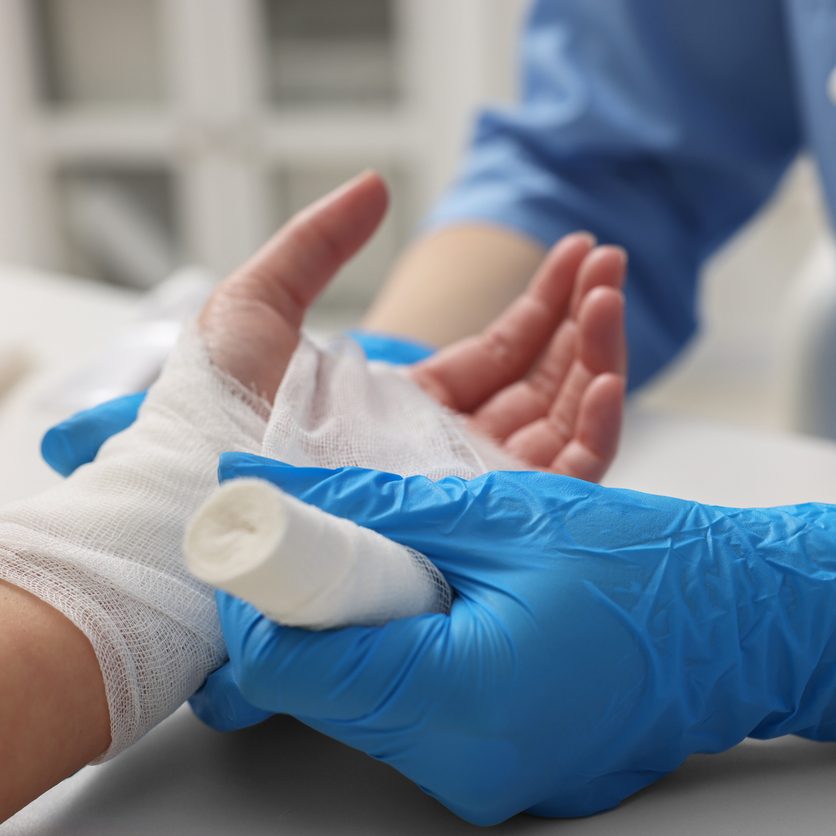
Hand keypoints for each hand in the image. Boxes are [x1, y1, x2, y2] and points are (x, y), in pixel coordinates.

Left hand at [43, 181, 624, 481]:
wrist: (202, 490)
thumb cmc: (215, 406)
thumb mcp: (258, 304)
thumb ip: (315, 244)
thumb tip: (375, 184)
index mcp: (412, 406)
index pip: (498, 354)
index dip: (542, 303)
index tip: (578, 252)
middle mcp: (449, 448)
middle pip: (539, 383)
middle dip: (581, 318)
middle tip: (608, 260)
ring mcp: (469, 486)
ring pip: (560, 423)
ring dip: (597, 357)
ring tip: (611, 292)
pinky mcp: (483, 521)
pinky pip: (562, 478)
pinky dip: (595, 430)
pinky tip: (607, 374)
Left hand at [194, 457, 835, 823]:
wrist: (733, 624)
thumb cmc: (641, 567)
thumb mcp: (496, 513)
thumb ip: (365, 501)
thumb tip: (262, 479)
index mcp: (459, 696)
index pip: (290, 666)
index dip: (255, 593)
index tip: (255, 534)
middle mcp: (458, 762)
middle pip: (315, 687)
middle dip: (302, 603)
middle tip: (323, 533)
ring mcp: (474, 776)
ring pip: (354, 700)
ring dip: (351, 624)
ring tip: (396, 559)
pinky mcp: (486, 766)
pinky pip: (403, 712)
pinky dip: (394, 651)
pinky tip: (432, 600)